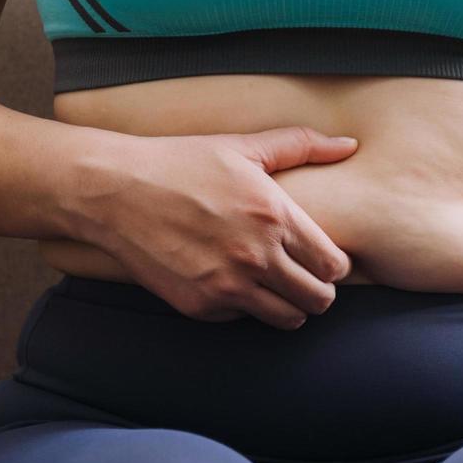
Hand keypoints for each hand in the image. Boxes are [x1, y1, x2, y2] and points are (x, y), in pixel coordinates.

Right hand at [57, 127, 359, 328]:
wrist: (113, 192)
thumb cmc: (179, 163)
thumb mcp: (242, 147)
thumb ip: (301, 145)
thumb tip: (349, 144)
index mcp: (275, 218)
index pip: (335, 266)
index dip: (334, 265)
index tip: (321, 257)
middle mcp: (256, 257)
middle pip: (319, 300)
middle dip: (318, 289)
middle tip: (302, 275)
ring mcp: (227, 286)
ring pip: (288, 318)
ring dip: (288, 305)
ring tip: (275, 285)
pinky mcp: (200, 305)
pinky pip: (243, 318)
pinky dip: (245, 306)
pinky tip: (233, 281)